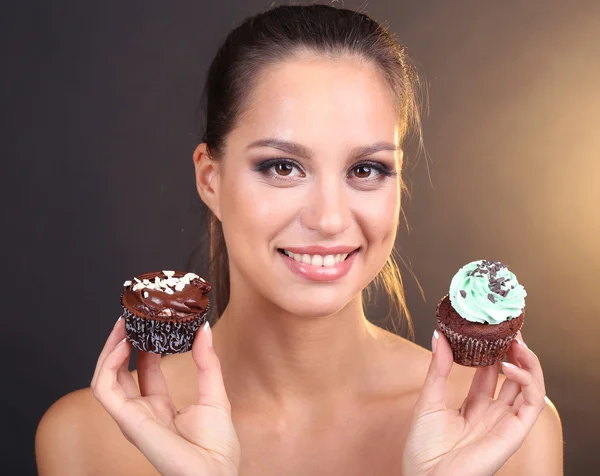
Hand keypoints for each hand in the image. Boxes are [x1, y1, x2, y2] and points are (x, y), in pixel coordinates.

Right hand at [91, 317, 239, 475]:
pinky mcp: (127, 420)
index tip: (151, 319)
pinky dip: (108, 364)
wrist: (216, 472)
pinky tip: (122, 344)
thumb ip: (207, 362)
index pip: (145, 368)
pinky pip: (104, 388)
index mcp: (161, 406)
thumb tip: (203, 329)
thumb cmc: (218, 445)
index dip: (144, 343)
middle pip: (121, 370)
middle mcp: (142, 410)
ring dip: (110, 348)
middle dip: (123, 341)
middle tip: (131, 315)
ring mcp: (132, 416)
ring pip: (106, 376)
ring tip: (123, 323)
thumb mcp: (214, 393)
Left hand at [402, 330, 545, 475]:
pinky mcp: (514, 433)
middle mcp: (492, 414)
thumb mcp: (429, 399)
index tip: (490, 329)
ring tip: (517, 340)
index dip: (493, 351)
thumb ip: (438, 368)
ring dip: (528, 362)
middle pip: (513, 378)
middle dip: (514, 353)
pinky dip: (529, 382)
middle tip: (509, 330)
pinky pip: (532, 404)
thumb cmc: (423, 448)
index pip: (490, 373)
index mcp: (473, 407)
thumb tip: (439, 334)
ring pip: (530, 388)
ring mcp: (505, 423)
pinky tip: (510, 366)